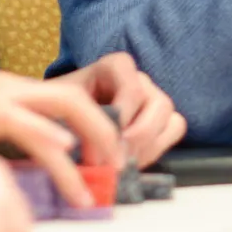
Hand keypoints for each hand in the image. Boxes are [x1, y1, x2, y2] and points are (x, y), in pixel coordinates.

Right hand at [0, 66, 120, 207]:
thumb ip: (0, 138)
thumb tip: (30, 164)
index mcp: (10, 92)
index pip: (67, 98)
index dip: (94, 124)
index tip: (107, 156)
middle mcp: (8, 90)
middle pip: (74, 96)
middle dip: (104, 128)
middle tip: (118, 164)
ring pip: (61, 103)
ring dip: (89, 136)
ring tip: (100, 175)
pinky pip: (19, 121)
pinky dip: (46, 135)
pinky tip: (64, 150)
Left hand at [57, 53, 186, 167]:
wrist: (57, 119)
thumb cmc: (57, 110)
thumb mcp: (59, 109)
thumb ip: (74, 123)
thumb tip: (91, 156)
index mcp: (114, 67)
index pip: (133, 89)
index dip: (123, 119)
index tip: (103, 144)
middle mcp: (139, 79)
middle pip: (160, 104)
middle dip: (138, 138)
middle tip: (114, 162)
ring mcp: (153, 98)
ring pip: (172, 118)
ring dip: (148, 147)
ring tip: (122, 165)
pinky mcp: (161, 118)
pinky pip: (174, 129)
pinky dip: (156, 149)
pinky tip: (131, 162)